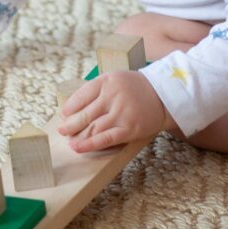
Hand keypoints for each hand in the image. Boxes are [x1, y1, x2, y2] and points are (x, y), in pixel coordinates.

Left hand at [57, 71, 175, 153]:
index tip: (64, 115)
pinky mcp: (130, 129)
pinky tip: (80, 148)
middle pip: (84, 114)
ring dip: (78, 137)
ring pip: (93, 128)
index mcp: (107, 81)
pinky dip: (90, 145)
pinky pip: (106, 139)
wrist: (165, 95)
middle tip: (62, 130)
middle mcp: (113, 96)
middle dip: (70, 125)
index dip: (69, 107)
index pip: (81, 95)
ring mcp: (122, 113)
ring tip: (70, 142)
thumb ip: (97, 91)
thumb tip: (73, 109)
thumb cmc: (136, 89)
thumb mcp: (115, 80)